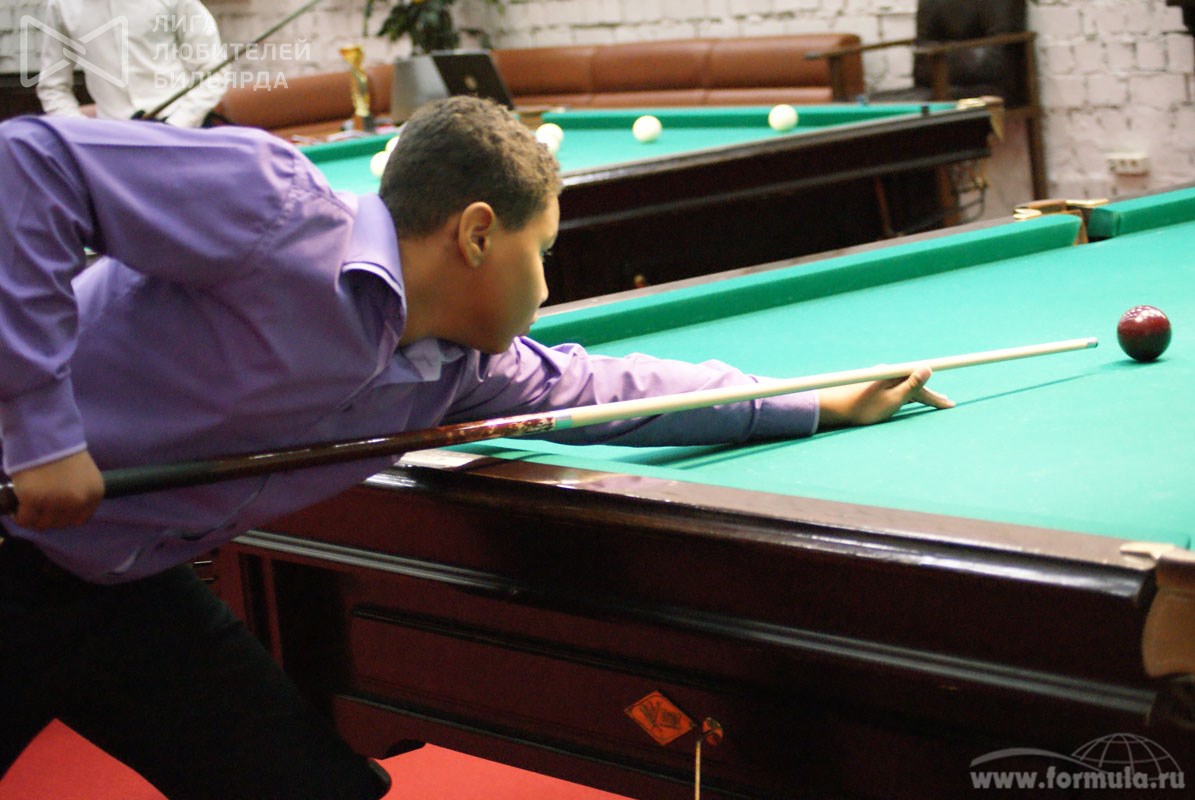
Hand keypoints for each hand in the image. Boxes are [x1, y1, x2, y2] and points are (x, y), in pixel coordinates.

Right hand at [10, 451, 103, 529]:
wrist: (46, 436)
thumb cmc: (64, 453)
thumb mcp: (84, 476)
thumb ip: (81, 494)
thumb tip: (67, 512)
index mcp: (94, 494)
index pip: (80, 519)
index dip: (66, 516)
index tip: (56, 510)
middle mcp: (78, 501)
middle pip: (60, 523)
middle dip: (50, 517)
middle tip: (39, 507)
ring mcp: (55, 502)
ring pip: (43, 524)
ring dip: (35, 518)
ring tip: (29, 508)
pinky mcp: (32, 500)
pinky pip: (25, 520)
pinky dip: (20, 516)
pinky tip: (18, 510)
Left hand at [816, 367, 953, 429]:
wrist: (837, 408)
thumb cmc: (864, 408)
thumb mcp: (892, 400)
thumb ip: (911, 386)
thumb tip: (927, 368)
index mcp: (897, 376)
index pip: (924, 383)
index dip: (937, 396)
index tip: (951, 404)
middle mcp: (891, 374)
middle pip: (917, 385)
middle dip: (932, 395)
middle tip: (948, 404)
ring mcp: (883, 379)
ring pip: (908, 388)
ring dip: (922, 395)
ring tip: (936, 402)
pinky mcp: (877, 385)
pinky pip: (899, 390)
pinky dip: (909, 396)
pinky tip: (912, 401)